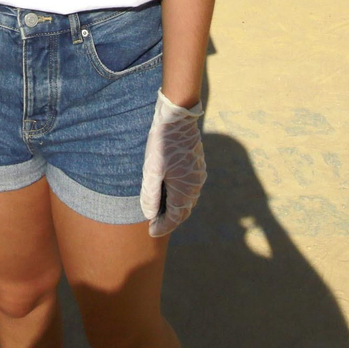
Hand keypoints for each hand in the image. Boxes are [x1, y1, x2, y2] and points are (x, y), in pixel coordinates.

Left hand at [140, 91, 205, 237]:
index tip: (151, 232)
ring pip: (187, 199)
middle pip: (183, 211)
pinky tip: (168, 191)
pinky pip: (189, 188)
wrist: (178, 117)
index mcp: (185, 189)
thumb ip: (150, 195)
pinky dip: (179, 196)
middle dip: (169, 220)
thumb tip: (150, 214)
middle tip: (154, 224)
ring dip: (175, 208)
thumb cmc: (162, 143)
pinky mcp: (197, 165)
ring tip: (159, 210)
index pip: (175, 218)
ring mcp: (198, 174)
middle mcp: (195, 185)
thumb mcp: (151, 169)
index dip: (163, 227)